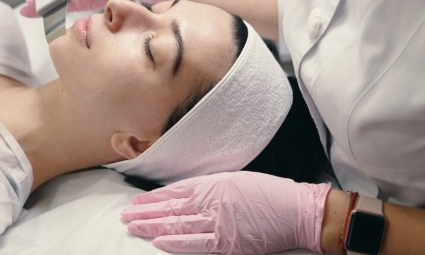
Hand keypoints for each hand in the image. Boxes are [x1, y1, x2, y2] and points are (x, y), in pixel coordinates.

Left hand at [121, 171, 330, 254]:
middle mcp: (212, 200)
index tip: (137, 201)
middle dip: (145, 211)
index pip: (175, 191)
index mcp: (214, 183)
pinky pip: (196, 243)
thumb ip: (211, 187)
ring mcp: (219, 221)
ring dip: (152, 225)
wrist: (298, 210)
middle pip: (171, 207)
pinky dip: (175, 242)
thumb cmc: (270, 193)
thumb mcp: (236, 181)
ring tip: (133, 226)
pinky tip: (158, 241)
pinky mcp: (228, 242)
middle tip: (126, 215)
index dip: (153, 197)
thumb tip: (188, 194)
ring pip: (178, 223)